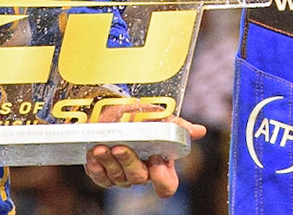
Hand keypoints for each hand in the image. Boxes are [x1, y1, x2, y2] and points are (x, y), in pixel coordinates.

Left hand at [85, 115, 206, 195]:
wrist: (111, 108)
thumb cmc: (139, 114)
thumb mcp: (158, 117)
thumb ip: (176, 127)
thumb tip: (199, 131)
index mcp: (160, 163)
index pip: (166, 185)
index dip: (162, 178)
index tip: (156, 160)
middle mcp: (142, 172)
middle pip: (139, 178)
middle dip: (129, 163)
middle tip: (121, 147)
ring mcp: (122, 175)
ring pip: (118, 179)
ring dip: (110, 163)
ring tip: (102, 147)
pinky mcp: (103, 174)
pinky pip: (100, 178)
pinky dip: (96, 167)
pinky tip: (93, 154)